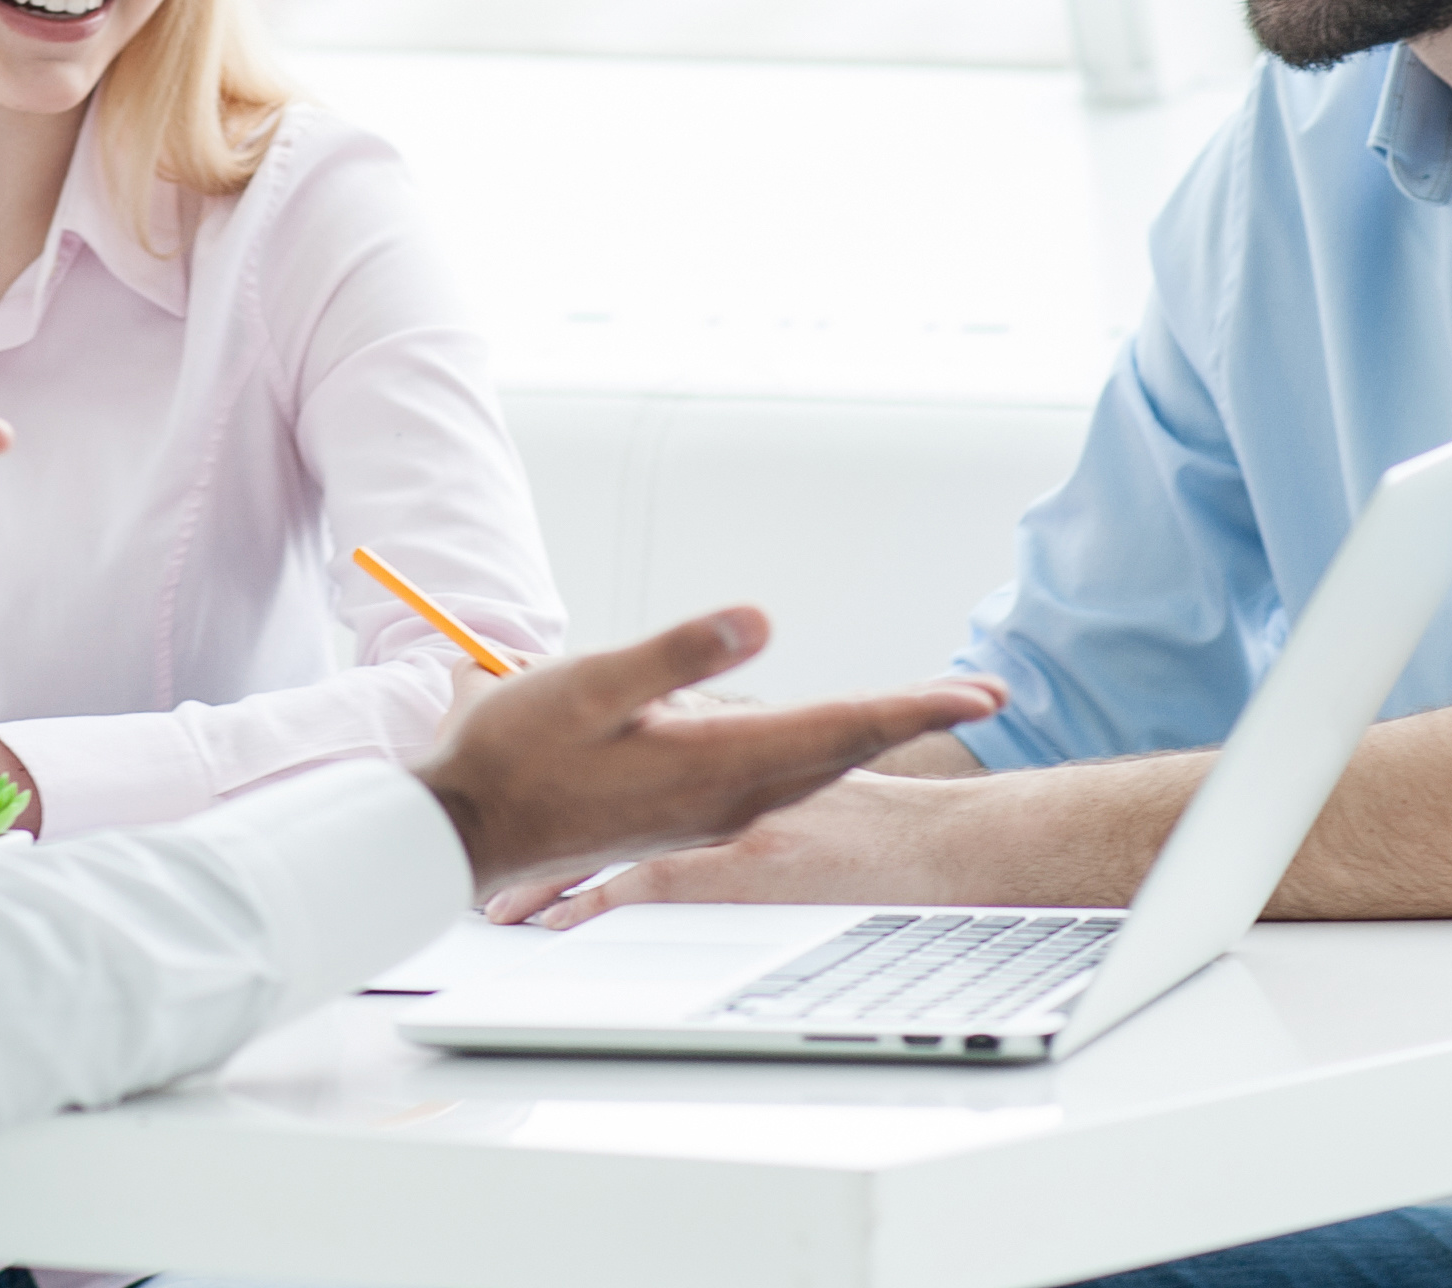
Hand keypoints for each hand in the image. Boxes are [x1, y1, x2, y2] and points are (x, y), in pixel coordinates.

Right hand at [409, 606, 1001, 906]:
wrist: (468, 831)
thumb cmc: (517, 753)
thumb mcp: (591, 682)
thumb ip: (679, 652)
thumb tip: (763, 620)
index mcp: (717, 763)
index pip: (841, 725)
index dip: (915, 703)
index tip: (983, 690)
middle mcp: (729, 796)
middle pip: (842, 747)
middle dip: (913, 714)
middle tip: (981, 693)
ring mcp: (710, 810)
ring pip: (815, 764)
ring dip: (871, 731)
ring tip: (920, 704)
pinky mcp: (688, 812)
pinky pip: (780, 776)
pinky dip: (822, 747)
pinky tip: (824, 736)